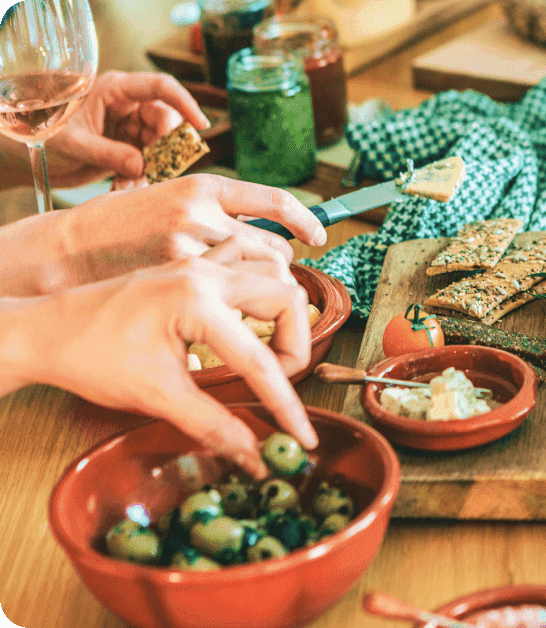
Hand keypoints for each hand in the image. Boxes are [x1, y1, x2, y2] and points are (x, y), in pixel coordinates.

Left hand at [0, 71, 209, 190]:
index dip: (185, 103)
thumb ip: (109, 153)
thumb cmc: (43, 134)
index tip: (201, 125)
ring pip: (161, 146)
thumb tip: (142, 165)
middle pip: (166, 121)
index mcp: (115, 90)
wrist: (27, 156)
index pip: (160, 87)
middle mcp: (127, 105)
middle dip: (164, 148)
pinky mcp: (129, 148)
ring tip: (127, 185)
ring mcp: (129, 127)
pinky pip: (148, 163)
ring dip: (150, 168)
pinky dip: (139, 178)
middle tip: (153, 169)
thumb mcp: (74, 143)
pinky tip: (121, 188)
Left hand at [23, 246, 315, 478]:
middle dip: (293, 346)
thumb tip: (255, 456)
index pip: (262, 360)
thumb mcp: (156, 397)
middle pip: (288, 299)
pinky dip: (260, 283)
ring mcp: (199, 263)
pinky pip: (244, 258)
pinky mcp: (190, 265)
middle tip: (276, 381)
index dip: (287, 404)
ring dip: (282, 312)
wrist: (43, 332)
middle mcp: (205, 273)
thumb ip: (213, 425)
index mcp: (197, 302)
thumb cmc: (91, 358)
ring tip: (266, 349)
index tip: (302, 435)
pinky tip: (251, 311)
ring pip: (273, 273)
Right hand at [44, 174, 325, 292]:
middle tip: (270, 289)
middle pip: (275, 249)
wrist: (67, 249)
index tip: (318, 235)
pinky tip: (223, 316)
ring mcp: (190, 243)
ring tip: (246, 304)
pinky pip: (231, 300)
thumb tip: (260, 238)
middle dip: (278, 272)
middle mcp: (201, 211)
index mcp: (202, 187)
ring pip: (257, 277)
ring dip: (260, 294)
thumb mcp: (167, 203)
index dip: (305, 218)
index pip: (273, 200)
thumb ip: (211, 216)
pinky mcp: (178, 275)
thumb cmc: (117, 230)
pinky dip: (236, 313)